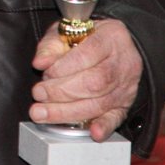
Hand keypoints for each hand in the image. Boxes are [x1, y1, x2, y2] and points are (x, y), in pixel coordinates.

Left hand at [28, 19, 141, 140]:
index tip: (44, 74)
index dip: (64, 67)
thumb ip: (52, 45)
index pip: (88, 54)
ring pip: (100, 103)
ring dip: (68, 111)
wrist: (112, 47)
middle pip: (95, 82)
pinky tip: (93, 132)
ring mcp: (126, 85)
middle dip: (62, 92)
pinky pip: (117, 117)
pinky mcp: (125, 104)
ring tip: (43, 113)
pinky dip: (104, 126)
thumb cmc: (86, 38)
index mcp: (112, 36)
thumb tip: (39, 63)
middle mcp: (124, 62)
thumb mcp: (67, 31)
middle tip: (38, 94)